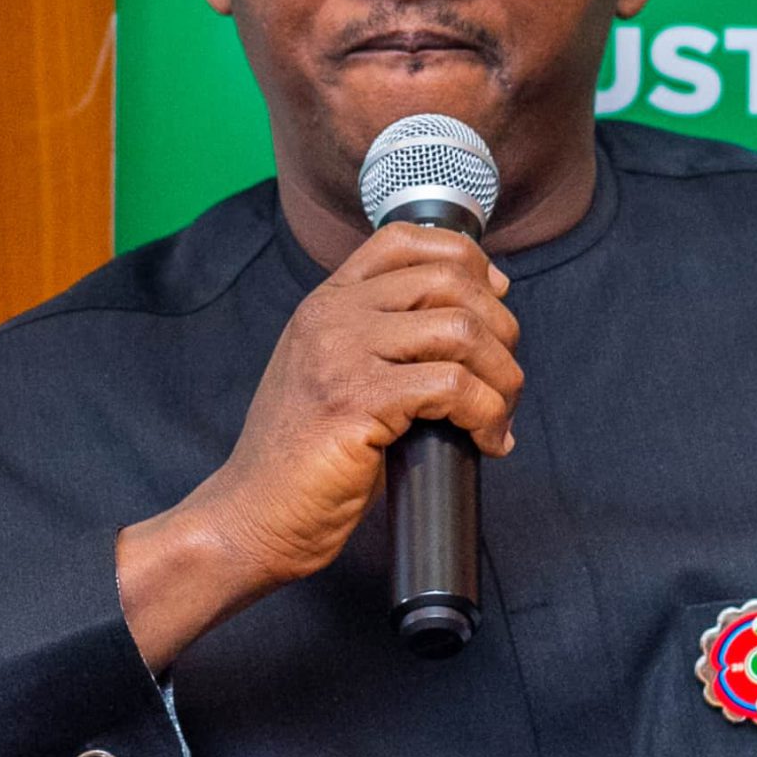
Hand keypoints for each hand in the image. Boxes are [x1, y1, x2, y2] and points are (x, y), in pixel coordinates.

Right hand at [116, 223, 520, 667]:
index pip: (404, 240)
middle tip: (504, 380)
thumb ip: (385, 340)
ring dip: (502, 376)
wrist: (252, 516)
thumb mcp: (336, 375)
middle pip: (449, 280)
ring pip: (461, 331)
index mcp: (327, 302)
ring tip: (500, 415)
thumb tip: (480, 314)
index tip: (494, 303)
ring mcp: (342, 355)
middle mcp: (332, 316)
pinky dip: (487, 415)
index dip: (465, 260)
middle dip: (500, 329)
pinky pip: (453, 387)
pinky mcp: (357, 402)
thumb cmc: (306, 459)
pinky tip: (487, 442)